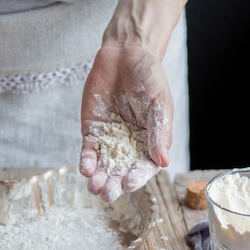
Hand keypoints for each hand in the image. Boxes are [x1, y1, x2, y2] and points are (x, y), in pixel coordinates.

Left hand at [80, 43, 171, 201]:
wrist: (125, 55)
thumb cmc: (149, 77)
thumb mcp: (159, 103)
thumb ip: (159, 132)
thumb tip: (163, 162)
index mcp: (151, 142)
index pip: (145, 166)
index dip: (137, 177)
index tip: (129, 184)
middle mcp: (131, 145)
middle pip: (122, 171)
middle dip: (115, 184)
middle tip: (108, 194)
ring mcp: (110, 140)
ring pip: (104, 166)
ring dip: (99, 178)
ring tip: (95, 187)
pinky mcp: (92, 132)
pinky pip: (89, 151)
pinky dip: (87, 161)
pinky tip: (86, 169)